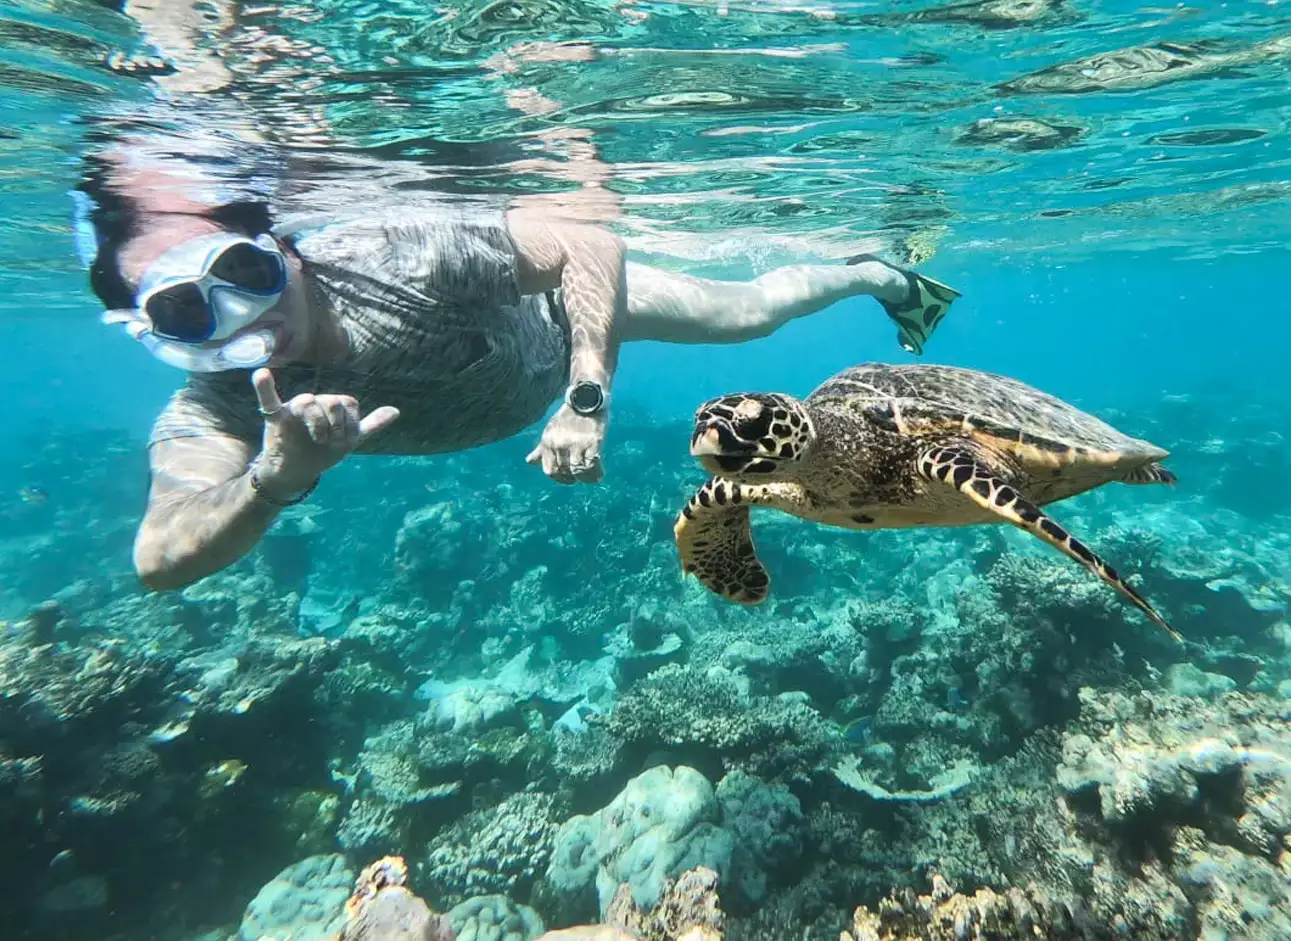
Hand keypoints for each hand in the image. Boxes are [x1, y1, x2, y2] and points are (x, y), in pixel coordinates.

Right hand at [251, 368, 398, 495]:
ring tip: (316, 440)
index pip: (349, 403)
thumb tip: (396, 411)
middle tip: (328, 441)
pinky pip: (267, 398)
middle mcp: (313, 402)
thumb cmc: (322, 451)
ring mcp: (294, 408)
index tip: (344, 441)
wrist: (296, 472)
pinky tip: (262, 374)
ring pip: (309, 402)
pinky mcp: (275, 418)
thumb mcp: (349, 439)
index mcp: (331, 404)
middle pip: (332, 401)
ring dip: (318, 424)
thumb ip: (371, 424)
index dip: (351, 424)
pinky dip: (263, 386)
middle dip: (336, 424)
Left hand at [526, 405, 605, 483]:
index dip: (560, 478)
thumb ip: (541, 449)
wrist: (586, 399)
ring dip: (586, 478)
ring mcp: (576, 443)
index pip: (550, 470)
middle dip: (574, 478)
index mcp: (548, 442)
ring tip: (591, 478)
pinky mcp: (592, 442)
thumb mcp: (551, 431)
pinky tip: (599, 474)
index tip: (568, 478)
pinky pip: (593, 465)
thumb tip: (529, 462)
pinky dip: (597, 473)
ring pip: (579, 471)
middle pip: (565, 472)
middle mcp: (560, 444)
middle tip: (581, 477)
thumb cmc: (568, 417)